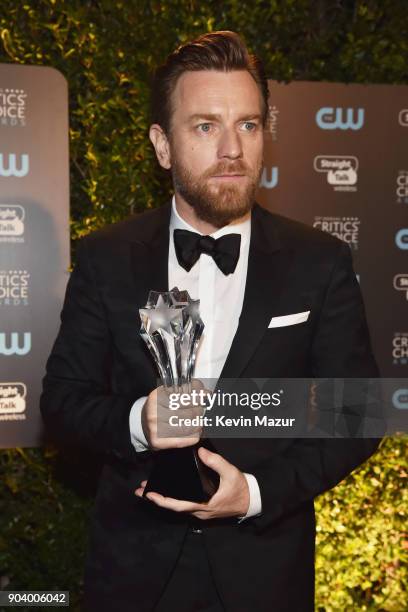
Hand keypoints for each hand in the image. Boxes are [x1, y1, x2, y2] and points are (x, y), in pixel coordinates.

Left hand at [135, 446, 249, 519]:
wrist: (251, 501)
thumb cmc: (240, 488)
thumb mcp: (230, 473)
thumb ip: (215, 462)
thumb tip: (200, 452)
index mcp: (204, 505)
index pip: (179, 505)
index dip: (162, 501)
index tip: (149, 494)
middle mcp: (199, 512)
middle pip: (174, 508)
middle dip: (156, 500)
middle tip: (140, 491)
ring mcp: (200, 512)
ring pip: (178, 507)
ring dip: (163, 499)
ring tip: (149, 490)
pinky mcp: (202, 509)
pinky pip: (184, 505)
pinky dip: (173, 499)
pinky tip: (167, 492)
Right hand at [141, 379, 206, 449]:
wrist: (143, 422)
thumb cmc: (159, 406)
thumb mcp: (170, 392)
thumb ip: (188, 390)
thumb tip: (206, 393)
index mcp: (157, 397)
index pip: (186, 395)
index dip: (199, 395)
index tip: (205, 395)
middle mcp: (154, 413)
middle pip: (190, 412)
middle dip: (200, 410)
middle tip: (201, 409)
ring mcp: (156, 429)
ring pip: (190, 427)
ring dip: (199, 423)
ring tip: (198, 420)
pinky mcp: (159, 442)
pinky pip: (187, 439)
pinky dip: (196, 434)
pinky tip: (194, 430)